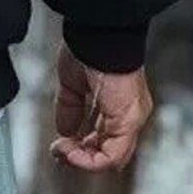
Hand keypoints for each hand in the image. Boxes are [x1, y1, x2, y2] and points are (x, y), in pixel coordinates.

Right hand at [48, 44, 152, 171]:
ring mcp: (132, 118)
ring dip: (82, 161)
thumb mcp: (73, 84)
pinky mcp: (128, 120)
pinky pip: (111, 157)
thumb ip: (70, 109)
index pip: (106, 139)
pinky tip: (70, 152)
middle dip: (80, 157)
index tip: (60, 143)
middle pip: (109, 153)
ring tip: (62, 151)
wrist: (97, 32)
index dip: (82, 147)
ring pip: (111, 159)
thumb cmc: (87, 48)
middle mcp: (130, 113)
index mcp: (120, 104)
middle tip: (59, 152)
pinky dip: (88, 160)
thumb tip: (64, 131)